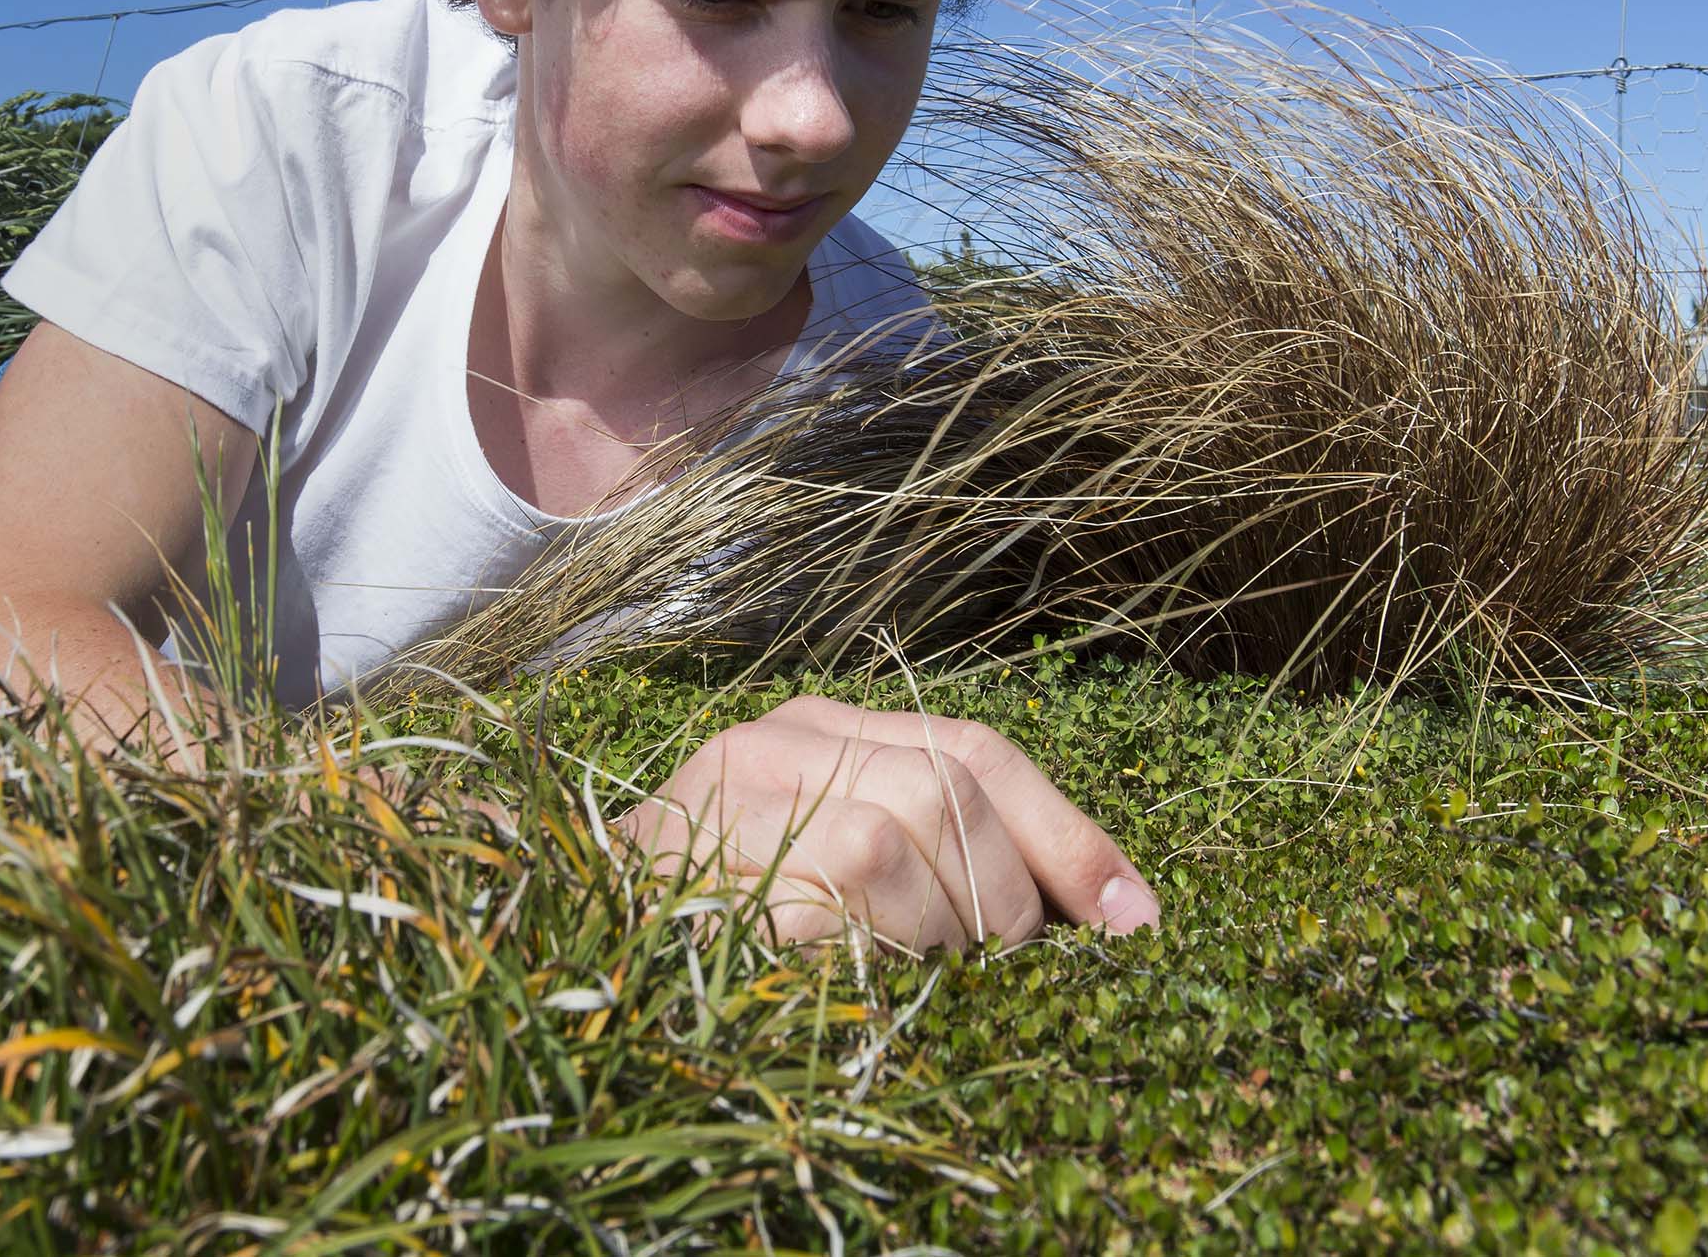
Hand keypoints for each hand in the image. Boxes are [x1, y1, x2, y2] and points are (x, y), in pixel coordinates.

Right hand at [613, 693, 1160, 953]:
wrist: (571, 950)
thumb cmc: (721, 935)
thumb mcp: (843, 882)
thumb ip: (940, 865)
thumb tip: (1098, 913)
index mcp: (825, 732)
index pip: (976, 752)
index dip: (1068, 835)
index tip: (1136, 920)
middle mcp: (778, 741)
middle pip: (950, 790)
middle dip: (1002, 896)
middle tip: (994, 967)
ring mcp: (728, 792)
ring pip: (895, 834)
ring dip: (933, 929)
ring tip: (913, 974)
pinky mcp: (694, 851)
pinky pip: (828, 885)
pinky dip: (869, 945)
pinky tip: (858, 975)